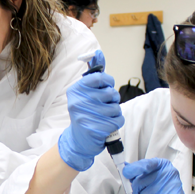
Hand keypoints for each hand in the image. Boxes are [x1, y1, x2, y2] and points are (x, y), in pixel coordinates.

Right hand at [58, 52, 123, 170]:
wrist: (79, 140)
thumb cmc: (85, 113)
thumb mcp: (84, 93)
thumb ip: (93, 76)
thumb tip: (98, 53)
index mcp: (76, 90)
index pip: (100, 77)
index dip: (108, 82)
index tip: (106, 87)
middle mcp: (79, 101)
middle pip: (111, 93)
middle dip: (112, 100)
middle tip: (103, 106)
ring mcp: (87, 116)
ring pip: (116, 107)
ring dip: (114, 113)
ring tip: (104, 117)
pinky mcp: (96, 129)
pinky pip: (118, 120)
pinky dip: (116, 123)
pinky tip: (106, 125)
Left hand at [121, 158, 194, 193]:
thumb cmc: (162, 193)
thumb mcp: (150, 179)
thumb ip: (139, 173)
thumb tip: (126, 168)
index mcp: (163, 165)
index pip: (146, 164)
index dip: (134, 168)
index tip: (126, 172)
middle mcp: (169, 173)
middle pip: (139, 181)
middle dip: (136, 190)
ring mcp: (171, 185)